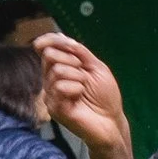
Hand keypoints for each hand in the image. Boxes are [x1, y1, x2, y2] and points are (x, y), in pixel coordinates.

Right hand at [35, 32, 129, 152]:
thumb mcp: (96, 67)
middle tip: (84, 73)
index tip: (68, 42)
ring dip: (78, 77)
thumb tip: (61, 37)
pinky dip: (75, 89)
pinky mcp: (53, 108)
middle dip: (72, 59)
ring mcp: (51, 94)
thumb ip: (79, 52)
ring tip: (84, 89)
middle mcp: (52, 80)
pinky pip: (59, 87)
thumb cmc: (105, 96)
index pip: (46, 48)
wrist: (111, 121)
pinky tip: (79, 98)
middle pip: (49, 55)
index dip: (51, 39)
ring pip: (56, 71)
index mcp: (61, 68)